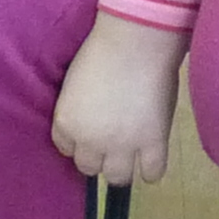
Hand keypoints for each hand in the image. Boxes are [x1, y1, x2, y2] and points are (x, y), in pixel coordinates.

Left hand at [51, 11, 186, 185]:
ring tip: (134, 150)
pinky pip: (152, 173)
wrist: (136, 40)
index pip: (66, 149)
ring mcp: (122, 145)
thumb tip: (94, 118)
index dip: (81, 140)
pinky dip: (152, 169)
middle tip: (114, 137)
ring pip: (118, 178)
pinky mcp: (152, 142)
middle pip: (89, 168)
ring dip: (123, 165)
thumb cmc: (104, 49)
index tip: (93, 128)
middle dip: (100, 155)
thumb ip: (81, 108)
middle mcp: (89, 141)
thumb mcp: (76, 82)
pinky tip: (153, 155)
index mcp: (66, 123)